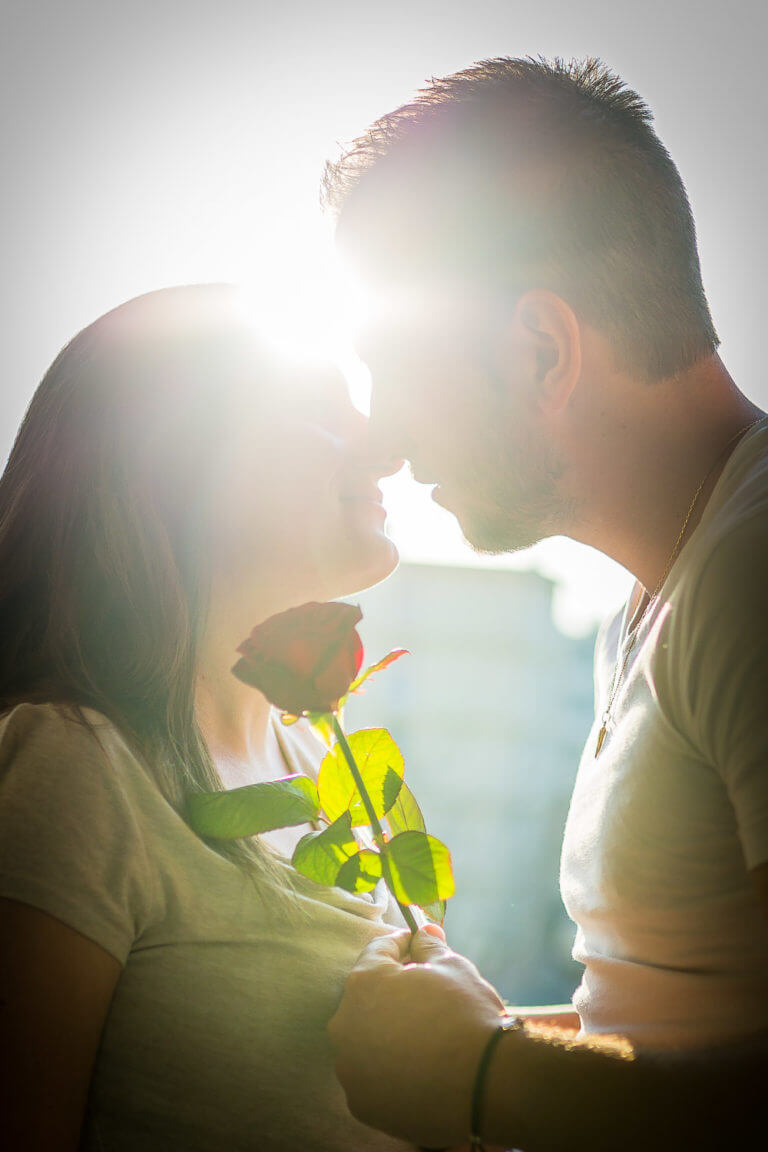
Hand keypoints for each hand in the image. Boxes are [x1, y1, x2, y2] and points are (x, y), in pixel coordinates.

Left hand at [328, 925, 506, 1148]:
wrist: (488, 1086)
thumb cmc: (467, 1015)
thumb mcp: (451, 966)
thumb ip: (429, 945)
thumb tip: (423, 931)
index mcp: (363, 984)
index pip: (378, 951)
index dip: (402, 943)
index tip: (420, 944)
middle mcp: (345, 1026)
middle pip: (368, 997)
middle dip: (393, 989)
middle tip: (427, 991)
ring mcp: (351, 1070)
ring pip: (367, 1039)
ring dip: (389, 1031)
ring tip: (425, 1033)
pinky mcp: (364, 1105)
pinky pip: (373, 1077)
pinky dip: (391, 1069)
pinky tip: (420, 1067)